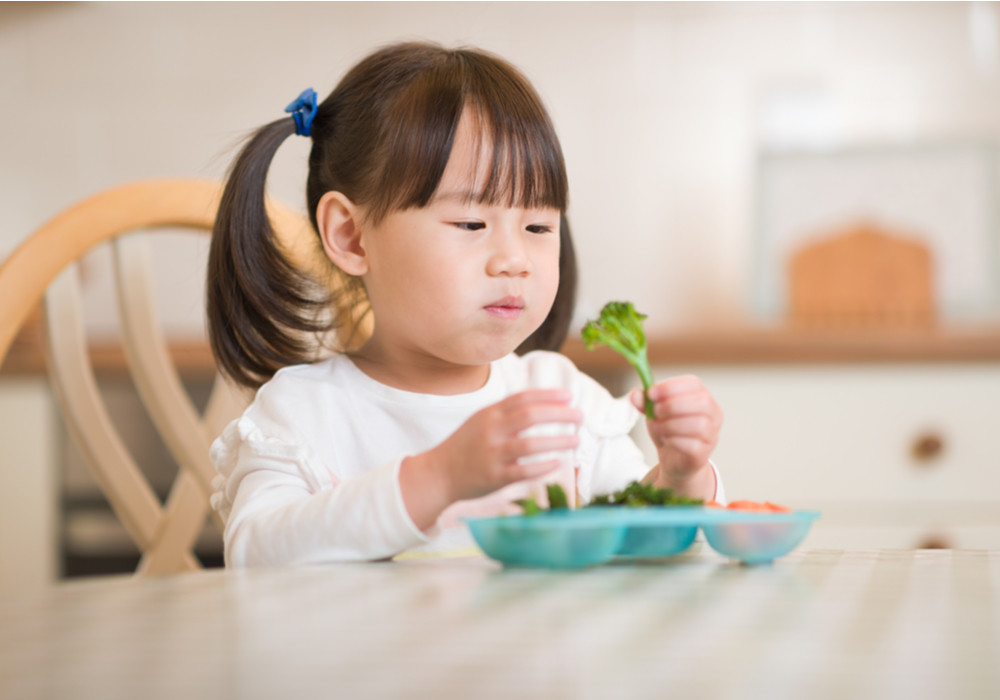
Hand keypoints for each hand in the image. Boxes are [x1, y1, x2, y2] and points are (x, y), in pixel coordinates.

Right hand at [400, 389, 581, 529]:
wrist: (437, 473)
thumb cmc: (466, 446)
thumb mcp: (481, 421)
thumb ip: (507, 412)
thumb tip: (542, 404)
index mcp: (489, 413)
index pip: (523, 398)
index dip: (548, 395)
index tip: (569, 396)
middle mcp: (490, 430)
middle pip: (530, 416)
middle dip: (559, 414)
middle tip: (580, 416)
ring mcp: (491, 454)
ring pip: (528, 444)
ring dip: (556, 441)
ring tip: (576, 440)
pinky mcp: (493, 477)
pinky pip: (521, 471)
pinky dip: (541, 467)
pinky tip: (557, 464)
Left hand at [631, 375, 721, 496]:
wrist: (674, 460)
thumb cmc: (668, 430)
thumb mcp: (654, 412)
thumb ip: (645, 402)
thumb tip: (634, 394)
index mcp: (701, 396)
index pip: (693, 383)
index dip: (671, 386)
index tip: (651, 393)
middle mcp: (713, 413)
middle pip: (702, 402)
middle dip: (673, 405)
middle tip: (655, 412)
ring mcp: (711, 434)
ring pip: (699, 424)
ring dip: (671, 424)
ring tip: (657, 427)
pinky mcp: (704, 453)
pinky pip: (693, 445)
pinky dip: (674, 440)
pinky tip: (665, 439)